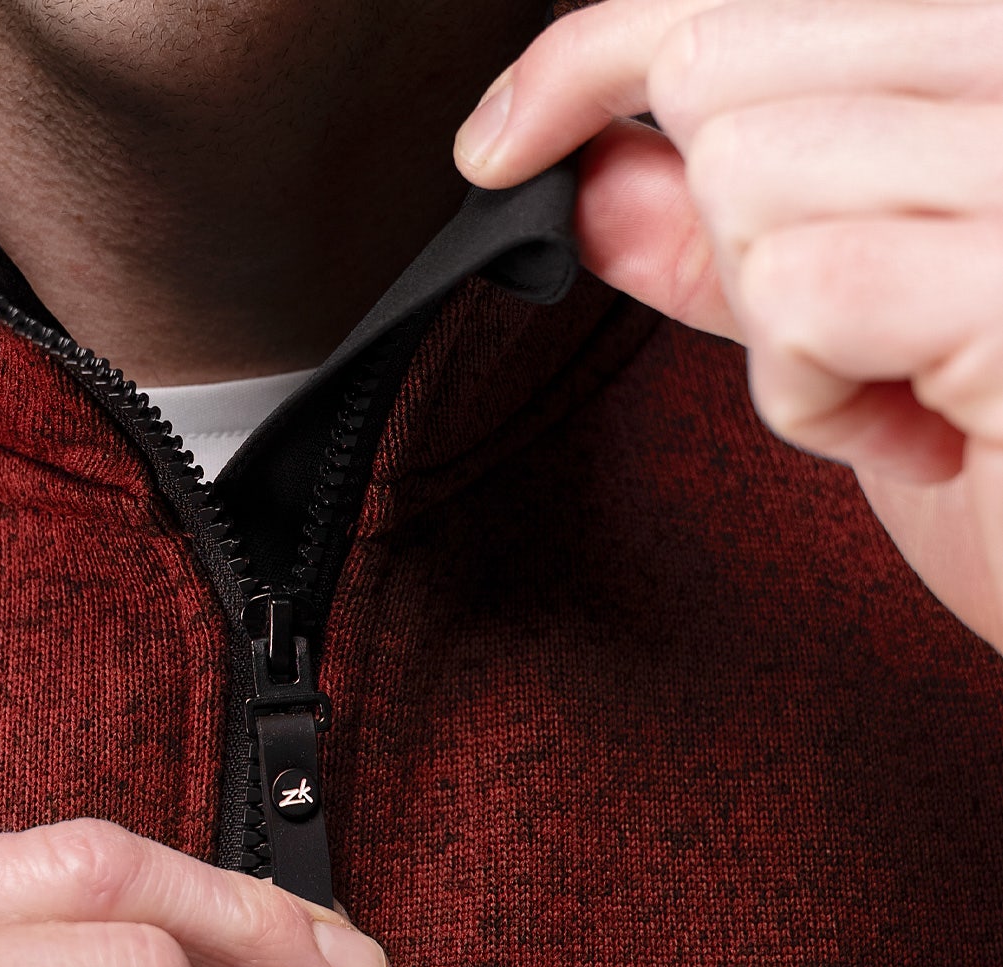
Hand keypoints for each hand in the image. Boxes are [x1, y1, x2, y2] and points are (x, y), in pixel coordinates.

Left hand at [455, 0, 1002, 651]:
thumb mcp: (853, 331)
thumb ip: (729, 241)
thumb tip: (596, 175)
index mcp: (980, 56)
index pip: (735, 0)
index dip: (590, 51)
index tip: (500, 140)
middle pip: (721, 72)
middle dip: (726, 233)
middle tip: (846, 329)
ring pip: (748, 176)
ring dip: (782, 329)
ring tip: (904, 388)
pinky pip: (801, 290)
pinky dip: (816, 396)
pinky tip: (919, 434)